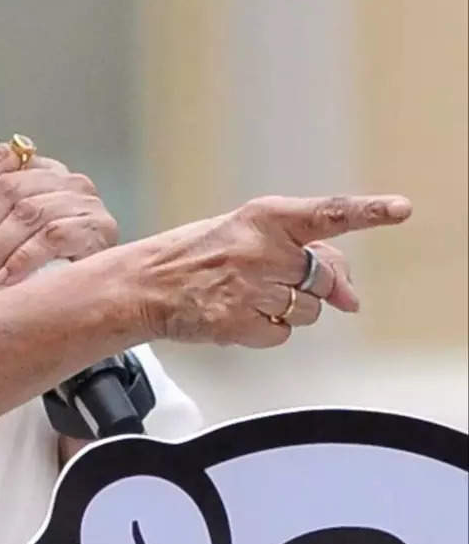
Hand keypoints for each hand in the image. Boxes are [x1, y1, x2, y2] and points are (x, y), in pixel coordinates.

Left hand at [0, 142, 118, 294]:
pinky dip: (23, 258)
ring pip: (29, 212)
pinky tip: (8, 277)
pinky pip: (53, 236)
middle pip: (10, 188)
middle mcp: (66, 179)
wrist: (63, 307)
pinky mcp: (98, 230)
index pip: (1, 156)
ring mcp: (86, 203)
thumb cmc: (19, 267)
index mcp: (38, 170)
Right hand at [132, 194, 410, 347]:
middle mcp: (260, 249)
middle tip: (278, 280)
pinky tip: (237, 313)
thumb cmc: (194, 256)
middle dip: (316, 285)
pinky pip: (282, 334)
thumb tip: (352, 298)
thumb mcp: (245, 237)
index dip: (367, 211)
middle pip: (324, 276)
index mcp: (262, 218)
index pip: (326, 213)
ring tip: (247, 295)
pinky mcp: (241, 322)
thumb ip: (300, 255)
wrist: (143, 285)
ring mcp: (251, 288)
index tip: (399, 209)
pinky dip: (267, 329)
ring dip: (288, 309)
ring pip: (309, 311)